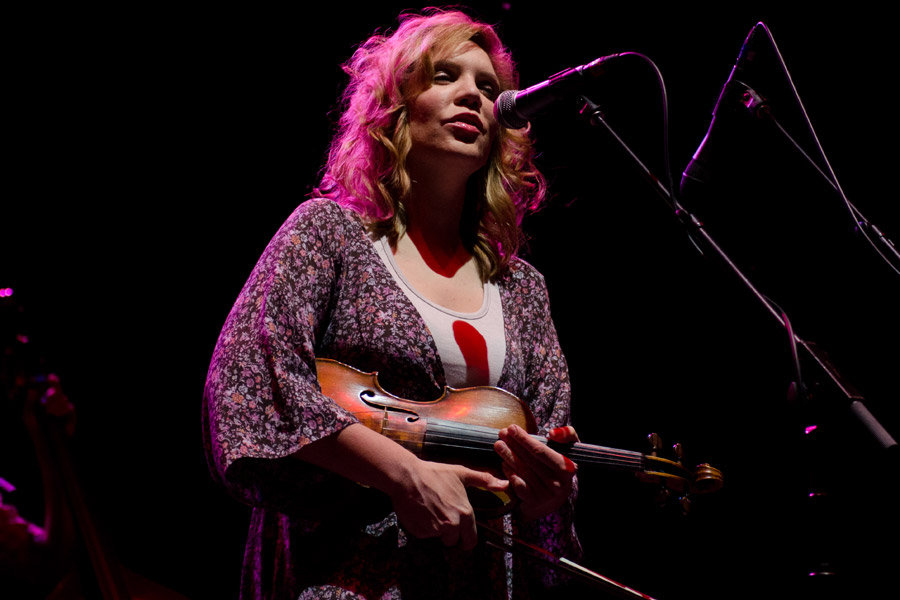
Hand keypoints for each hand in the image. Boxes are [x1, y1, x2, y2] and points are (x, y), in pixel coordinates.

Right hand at [389, 459, 507, 549]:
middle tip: (441, 518)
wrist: (407, 476)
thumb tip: (504, 484)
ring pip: (438, 538)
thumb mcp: (461, 473)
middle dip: (449, 535)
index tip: (460, 532)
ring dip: (434, 530)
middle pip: (454, 542)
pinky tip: (420, 512)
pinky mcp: (420, 532)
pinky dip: (422, 528)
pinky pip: (424, 535)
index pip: (471, 540)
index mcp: (465, 513)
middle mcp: (452, 525)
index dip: (466, 537)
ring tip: (430, 511)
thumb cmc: (434, 474)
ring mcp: (435, 530)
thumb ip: (484, 480)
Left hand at [494, 424, 577, 521]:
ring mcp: (546, 495)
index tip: (512, 428)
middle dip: (515, 444)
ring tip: (499, 445)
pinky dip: (510, 473)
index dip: (526, 439)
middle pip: (531, 460)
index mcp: (569, 468)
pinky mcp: (534, 503)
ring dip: (509, 456)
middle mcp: (559, 484)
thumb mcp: (568, 450)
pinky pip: (519, 486)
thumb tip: (552, 433)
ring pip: (524, 472)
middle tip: (502, 433)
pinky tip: (504, 464)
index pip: (543, 452)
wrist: (554, 500)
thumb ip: (567, 435)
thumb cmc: (558, 468)